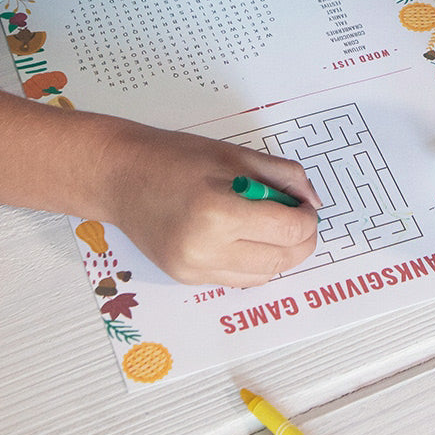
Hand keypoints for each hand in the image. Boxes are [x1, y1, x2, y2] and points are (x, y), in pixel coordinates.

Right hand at [96, 120, 320, 286]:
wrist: (122, 177)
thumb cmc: (176, 158)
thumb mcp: (237, 155)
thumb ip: (284, 176)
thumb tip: (312, 202)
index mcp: (218, 211)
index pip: (288, 231)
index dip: (306, 219)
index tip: (304, 206)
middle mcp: (205, 248)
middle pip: (281, 259)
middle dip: (301, 240)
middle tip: (297, 217)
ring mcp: (194, 269)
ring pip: (264, 275)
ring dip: (279, 254)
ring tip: (269, 226)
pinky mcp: (187, 278)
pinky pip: (239, 279)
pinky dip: (254, 262)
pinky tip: (246, 238)